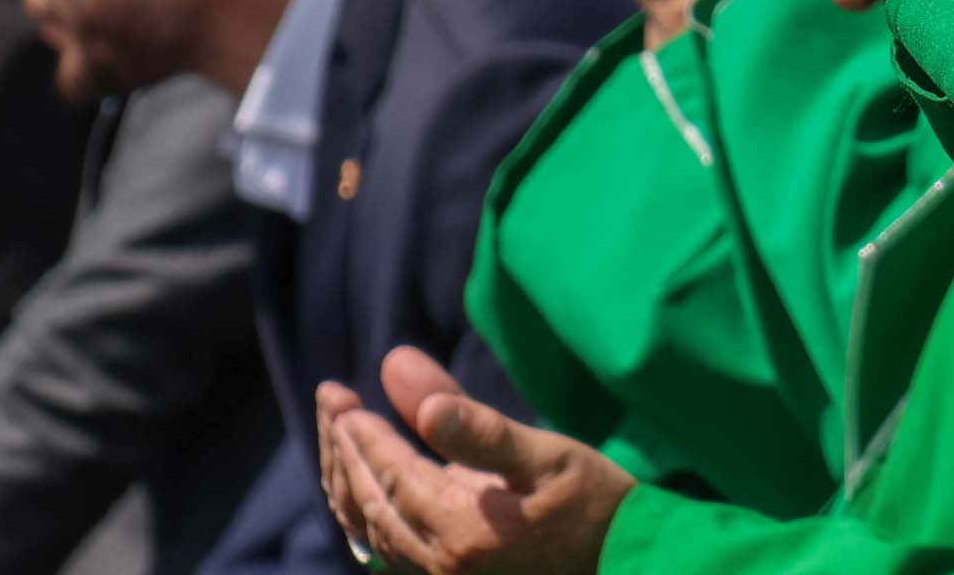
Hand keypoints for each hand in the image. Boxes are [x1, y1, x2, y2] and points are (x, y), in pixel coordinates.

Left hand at [322, 348, 634, 574]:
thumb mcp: (548, 457)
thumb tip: (420, 398)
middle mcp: (439, 565)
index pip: (390, 475)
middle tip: (331, 399)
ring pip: (369, 529)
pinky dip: (365, 511)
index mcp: (462, 532)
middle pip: (368, 503)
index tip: (339, 395)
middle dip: (344, 449)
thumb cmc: (595, 504)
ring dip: (347, 479)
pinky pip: (385, 549)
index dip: (360, 434)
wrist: (622, 561)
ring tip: (339, 433)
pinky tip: (362, 486)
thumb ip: (481, 431)